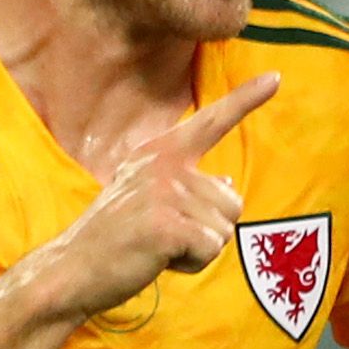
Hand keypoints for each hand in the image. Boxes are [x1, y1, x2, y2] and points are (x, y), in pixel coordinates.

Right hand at [31, 72, 277, 318]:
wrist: (72, 270)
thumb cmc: (117, 240)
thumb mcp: (153, 202)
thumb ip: (190, 188)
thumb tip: (229, 188)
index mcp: (159, 152)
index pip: (210, 122)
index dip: (245, 100)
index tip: (276, 78)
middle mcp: (163, 164)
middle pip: (232, 203)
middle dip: (208, 231)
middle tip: (160, 236)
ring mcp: (164, 192)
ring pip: (224, 230)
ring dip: (197, 250)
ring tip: (157, 246)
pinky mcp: (166, 224)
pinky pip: (210, 250)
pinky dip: (190, 264)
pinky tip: (157, 260)